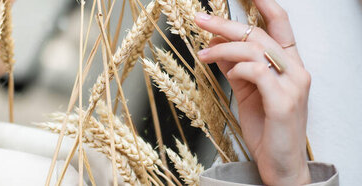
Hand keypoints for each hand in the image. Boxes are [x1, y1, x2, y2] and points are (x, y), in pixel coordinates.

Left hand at [194, 0, 310, 184]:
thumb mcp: (247, 92)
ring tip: (201, 53)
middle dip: (226, 23)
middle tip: (200, 18)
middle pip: (259, 34)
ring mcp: (292, 86)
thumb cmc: (266, 127)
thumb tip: (215, 45)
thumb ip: (236, 68)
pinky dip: (237, 67)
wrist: (281, 164)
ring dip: (222, 48)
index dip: (265, 5)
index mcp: (290, 65)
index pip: (281, 25)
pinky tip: (225, 71)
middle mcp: (296, 70)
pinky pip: (258, 72)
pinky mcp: (283, 102)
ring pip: (255, 50)